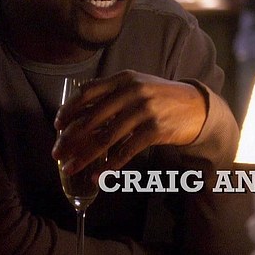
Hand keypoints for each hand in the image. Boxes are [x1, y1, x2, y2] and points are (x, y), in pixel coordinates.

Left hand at [52, 70, 207, 175]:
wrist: (197, 107)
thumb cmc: (161, 97)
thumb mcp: (138, 85)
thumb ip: (112, 92)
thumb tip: (79, 107)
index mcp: (124, 79)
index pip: (88, 92)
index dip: (69, 110)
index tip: (57, 125)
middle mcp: (132, 91)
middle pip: (92, 119)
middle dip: (70, 139)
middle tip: (57, 153)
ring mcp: (144, 110)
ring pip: (106, 137)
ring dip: (84, 156)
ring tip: (70, 168)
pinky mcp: (155, 129)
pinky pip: (126, 150)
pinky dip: (110, 165)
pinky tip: (98, 175)